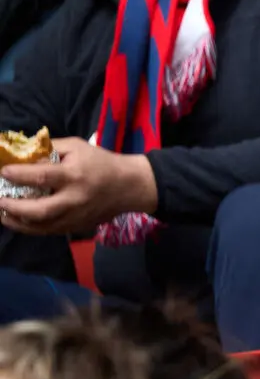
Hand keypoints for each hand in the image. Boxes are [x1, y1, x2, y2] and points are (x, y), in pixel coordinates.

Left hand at [0, 137, 157, 234]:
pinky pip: (50, 231)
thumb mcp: (78, 147)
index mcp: (75, 176)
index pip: (42, 176)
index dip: (20, 175)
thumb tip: (24, 155)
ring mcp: (76, 216)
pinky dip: (32, 228)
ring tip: (3, 215)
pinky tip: (20, 221)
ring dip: (18, 223)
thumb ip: (51, 149)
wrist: (129, 186)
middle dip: (14, 208)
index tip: (4, 172)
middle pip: (40, 210)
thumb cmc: (101, 162)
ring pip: (43, 227)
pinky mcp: (78, 227)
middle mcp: (74, 199)